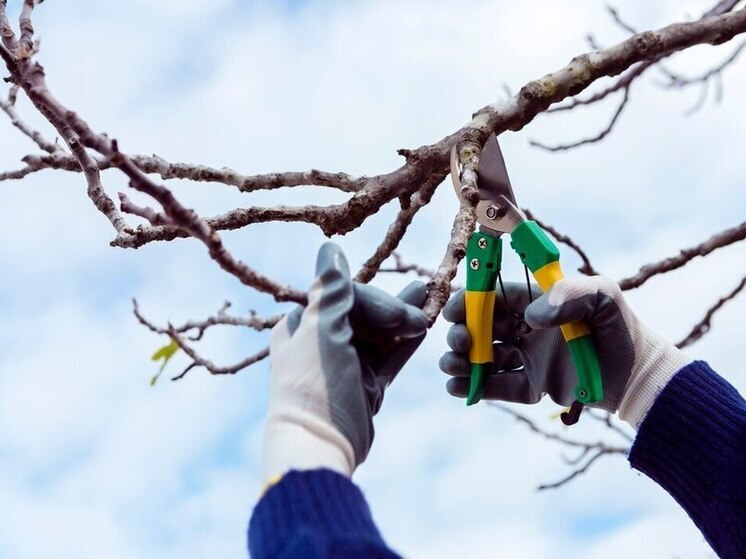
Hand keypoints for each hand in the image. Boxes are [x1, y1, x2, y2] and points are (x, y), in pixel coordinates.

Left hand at [263, 243, 427, 480]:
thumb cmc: (314, 383)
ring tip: (431, 297)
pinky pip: (389, 357)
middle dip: (394, 310)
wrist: (320, 445)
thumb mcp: (322, 331)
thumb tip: (330, 248)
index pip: (344, 295)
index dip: (374, 300)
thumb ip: (332, 290)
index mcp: (303, 324)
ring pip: (381, 333)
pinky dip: (406, 343)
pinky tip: (426, 327)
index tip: (398, 314)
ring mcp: (347, 363)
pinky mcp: (366, 384)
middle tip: (420, 316)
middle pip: (365, 312)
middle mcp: (323, 340)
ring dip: (405, 318)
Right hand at [439, 276, 690, 427]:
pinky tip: (459, 388)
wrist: (639, 376)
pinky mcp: (534, 387)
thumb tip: (530, 317)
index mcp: (536, 303)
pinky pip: (500, 387)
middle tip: (460, 342)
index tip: (453, 311)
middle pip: (482, 328)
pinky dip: (477, 388)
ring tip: (452, 367)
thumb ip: (569, 294)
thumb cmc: (620, 328)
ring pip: (485, 358)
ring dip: (462, 361)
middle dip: (462, 334)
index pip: (494, 298)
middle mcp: (527, 330)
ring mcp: (529, 359)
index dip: (470, 302)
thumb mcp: (602, 296)